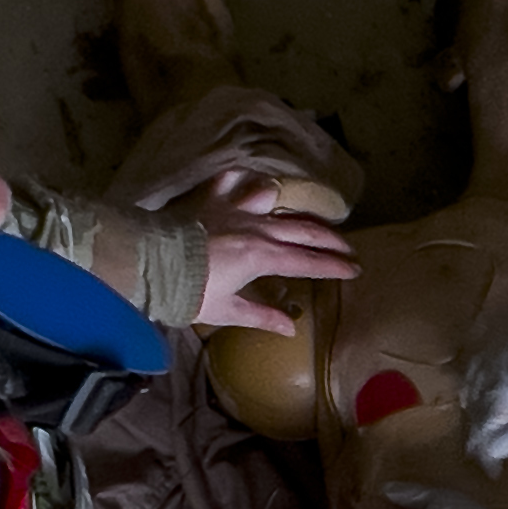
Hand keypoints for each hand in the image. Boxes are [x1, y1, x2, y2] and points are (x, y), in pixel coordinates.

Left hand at [186, 171, 359, 331]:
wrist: (152, 262)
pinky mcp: (212, 199)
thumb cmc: (189, 292)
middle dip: (329, 239)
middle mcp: (256, 228)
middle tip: (348, 247)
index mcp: (263, 257)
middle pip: (302, 231)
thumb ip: (261, 316)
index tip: (355, 269)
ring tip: (298, 214)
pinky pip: (233, 180)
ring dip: (288, 205)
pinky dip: (243, 181)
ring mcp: (234, 209)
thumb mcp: (226, 311)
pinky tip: (247, 184)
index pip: (308, 262)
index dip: (334, 266)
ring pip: (272, 197)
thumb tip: (291, 328)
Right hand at [460, 281, 507, 472]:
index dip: (483, 453)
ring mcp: (489, 346)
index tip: (492, 466)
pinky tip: (493, 381)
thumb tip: (490, 454)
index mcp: (504, 397)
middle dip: (479, 427)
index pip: (478, 433)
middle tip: (494, 441)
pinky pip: (474, 358)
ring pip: (468, 383)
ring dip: (476, 401)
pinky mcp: (496, 328)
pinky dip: (478, 375)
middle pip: (471, 408)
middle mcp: (487, 371)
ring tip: (493, 415)